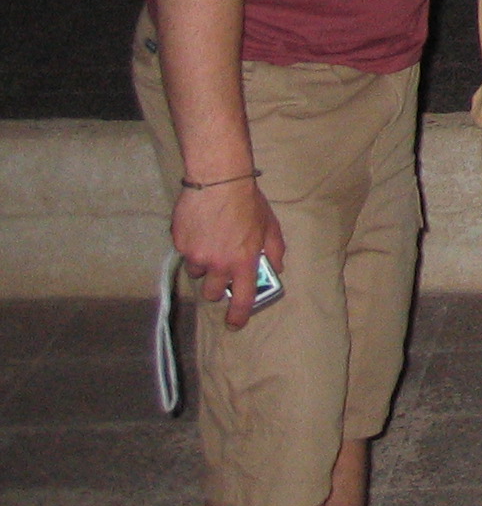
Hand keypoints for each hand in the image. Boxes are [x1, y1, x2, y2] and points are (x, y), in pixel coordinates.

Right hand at [172, 181, 285, 330]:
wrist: (218, 181)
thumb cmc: (248, 202)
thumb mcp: (270, 225)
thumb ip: (275, 249)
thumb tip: (277, 267)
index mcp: (243, 261)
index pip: (241, 298)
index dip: (238, 315)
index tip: (235, 324)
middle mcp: (218, 264)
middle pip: (211, 292)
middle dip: (216, 286)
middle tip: (221, 270)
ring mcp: (196, 255)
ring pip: (196, 272)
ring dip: (203, 264)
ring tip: (211, 241)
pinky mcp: (180, 244)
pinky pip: (185, 253)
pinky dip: (192, 246)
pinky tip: (200, 228)